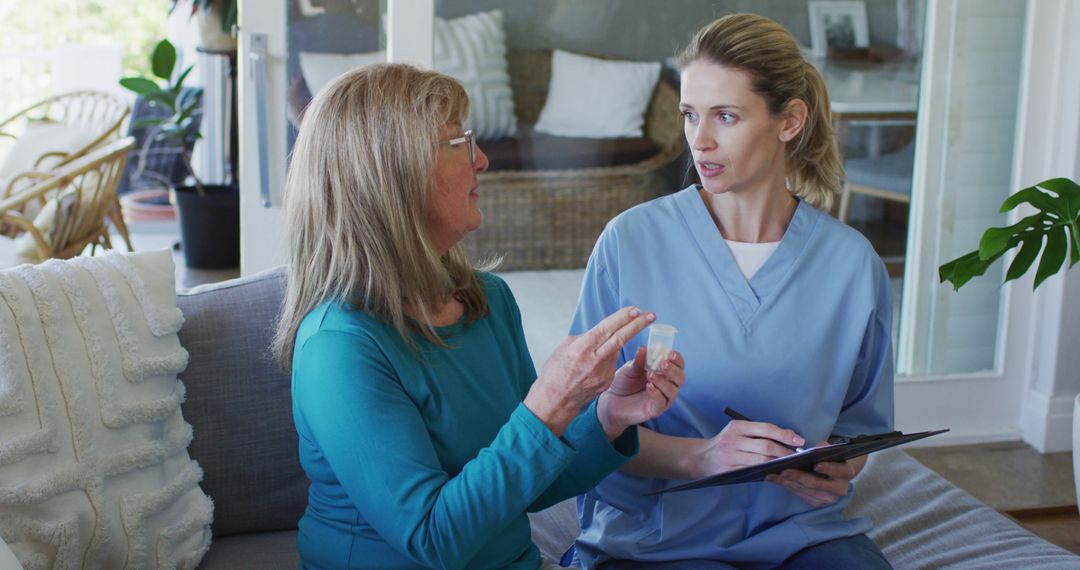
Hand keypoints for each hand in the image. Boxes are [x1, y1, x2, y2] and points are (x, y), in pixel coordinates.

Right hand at [524, 306, 654, 436]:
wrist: (554, 401)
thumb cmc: (555, 371)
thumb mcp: (564, 347)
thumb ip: (584, 338)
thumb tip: (600, 332)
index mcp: (581, 348)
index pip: (606, 329)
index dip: (622, 318)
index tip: (636, 310)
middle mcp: (594, 360)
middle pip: (620, 338)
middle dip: (638, 325)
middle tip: (651, 315)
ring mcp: (602, 373)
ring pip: (615, 351)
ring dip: (619, 341)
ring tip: (608, 342)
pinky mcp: (606, 382)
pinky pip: (611, 364)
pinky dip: (608, 357)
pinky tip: (597, 361)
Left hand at [597, 346, 684, 439]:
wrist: (611, 400)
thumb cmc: (623, 382)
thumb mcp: (629, 368)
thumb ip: (638, 360)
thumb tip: (644, 348)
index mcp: (663, 371)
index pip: (678, 364)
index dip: (677, 359)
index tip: (671, 353)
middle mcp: (667, 385)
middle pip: (680, 378)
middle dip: (673, 370)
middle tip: (662, 364)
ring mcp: (663, 398)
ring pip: (673, 391)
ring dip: (663, 381)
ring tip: (650, 375)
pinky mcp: (656, 410)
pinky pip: (661, 402)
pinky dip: (657, 394)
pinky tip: (649, 387)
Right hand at [686, 420, 804, 478]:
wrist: (701, 458)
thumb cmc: (725, 443)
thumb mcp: (738, 432)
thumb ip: (760, 432)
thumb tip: (789, 435)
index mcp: (737, 427)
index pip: (765, 428)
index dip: (784, 435)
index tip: (799, 440)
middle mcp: (733, 440)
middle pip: (765, 445)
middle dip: (784, 451)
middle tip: (796, 455)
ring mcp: (731, 457)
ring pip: (761, 460)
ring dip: (778, 462)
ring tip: (789, 463)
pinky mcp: (730, 471)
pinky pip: (754, 471)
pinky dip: (768, 471)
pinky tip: (776, 471)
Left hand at [766, 445, 855, 507]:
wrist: (834, 475)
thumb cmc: (830, 458)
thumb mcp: (831, 451)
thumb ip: (824, 448)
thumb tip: (816, 448)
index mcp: (846, 473)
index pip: (838, 471)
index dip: (828, 468)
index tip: (816, 465)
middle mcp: (839, 489)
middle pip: (816, 483)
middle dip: (799, 477)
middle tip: (784, 470)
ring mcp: (827, 498)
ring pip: (805, 490)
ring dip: (787, 482)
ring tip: (772, 474)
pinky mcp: (816, 503)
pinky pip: (799, 494)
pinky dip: (786, 486)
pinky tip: (775, 479)